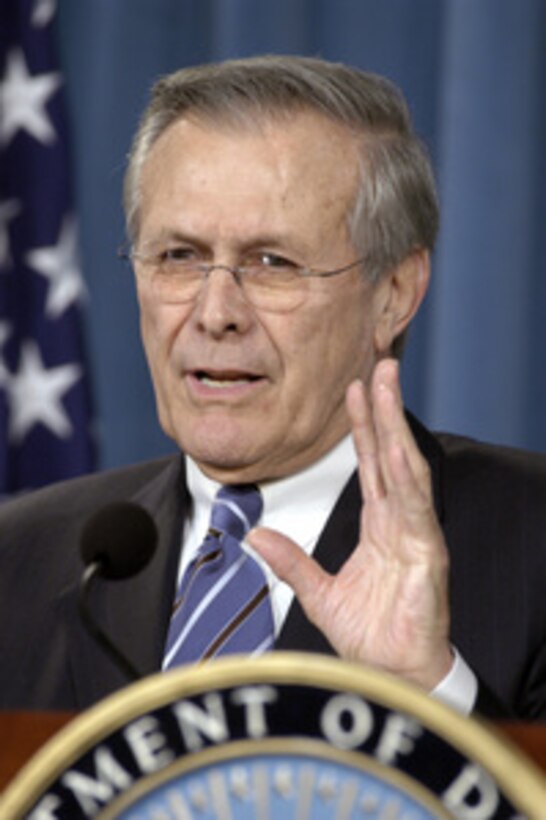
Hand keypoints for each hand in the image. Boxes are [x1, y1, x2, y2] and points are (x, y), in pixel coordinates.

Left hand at [248, 358, 452, 689]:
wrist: (391, 675)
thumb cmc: (370, 635)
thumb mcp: (319, 593)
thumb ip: (290, 562)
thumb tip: (254, 535)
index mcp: (380, 525)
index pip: (370, 463)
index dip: (362, 425)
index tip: (352, 387)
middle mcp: (400, 521)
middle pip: (390, 453)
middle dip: (384, 408)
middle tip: (379, 363)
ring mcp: (416, 534)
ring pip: (405, 468)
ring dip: (394, 425)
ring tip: (386, 385)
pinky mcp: (427, 555)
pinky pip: (415, 508)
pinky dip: (405, 475)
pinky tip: (395, 445)